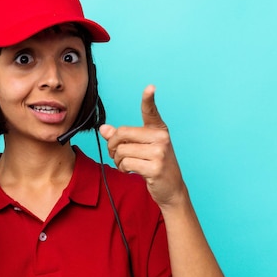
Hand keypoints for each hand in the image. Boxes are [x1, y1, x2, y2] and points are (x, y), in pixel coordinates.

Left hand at [99, 85, 186, 207]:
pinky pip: (126, 163)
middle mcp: (161, 138)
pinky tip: (129, 171)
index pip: (151, 111)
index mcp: (159, 129)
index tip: (150, 87)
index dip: (149, 99)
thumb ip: (122, 138)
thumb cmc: (154, 166)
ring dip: (117, 160)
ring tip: (124, 164)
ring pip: (122, 150)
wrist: (172, 189)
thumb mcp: (140, 149)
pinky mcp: (155, 167)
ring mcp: (159, 152)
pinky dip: (122, 168)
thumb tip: (103, 128)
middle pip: (122, 133)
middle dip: (112, 145)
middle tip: (114, 154)